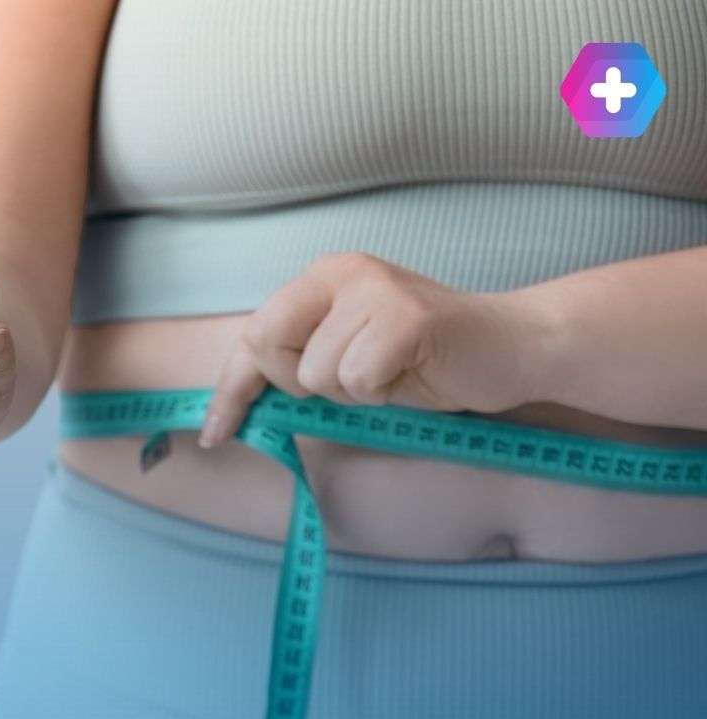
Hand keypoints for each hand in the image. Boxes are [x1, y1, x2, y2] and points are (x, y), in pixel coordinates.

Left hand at [199, 252, 543, 447]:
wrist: (512, 346)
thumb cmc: (424, 361)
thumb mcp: (348, 358)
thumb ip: (300, 365)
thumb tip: (240, 408)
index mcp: (320, 280)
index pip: (252, 335)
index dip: (230, 389)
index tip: (216, 435)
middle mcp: (339, 272)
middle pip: (266, 345)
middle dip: (299, 384)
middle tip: (351, 383)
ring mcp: (373, 288)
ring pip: (315, 374)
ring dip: (353, 393)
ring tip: (393, 372)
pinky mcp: (405, 314)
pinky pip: (358, 380)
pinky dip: (382, 393)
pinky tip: (411, 373)